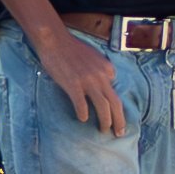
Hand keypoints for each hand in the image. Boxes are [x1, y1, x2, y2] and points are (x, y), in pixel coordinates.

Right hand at [33, 17, 124, 132]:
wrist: (55, 40)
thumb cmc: (72, 48)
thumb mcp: (95, 55)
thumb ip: (102, 68)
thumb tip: (109, 80)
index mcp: (107, 69)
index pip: (115, 91)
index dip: (114, 105)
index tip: (114, 115)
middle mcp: (101, 76)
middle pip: (115, 103)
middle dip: (119, 120)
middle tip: (119, 133)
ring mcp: (88, 81)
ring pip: (102, 107)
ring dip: (105, 122)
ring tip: (103, 131)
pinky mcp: (73, 85)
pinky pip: (81, 105)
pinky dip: (83, 114)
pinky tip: (82, 120)